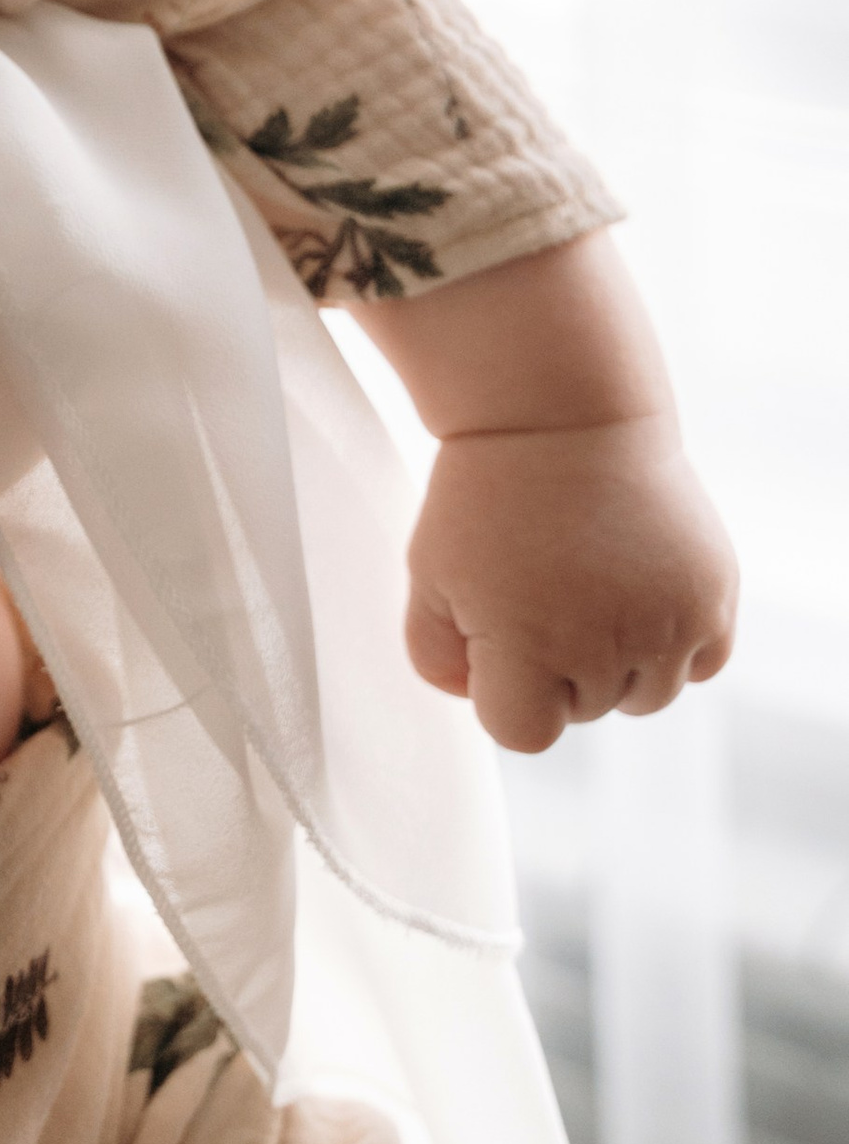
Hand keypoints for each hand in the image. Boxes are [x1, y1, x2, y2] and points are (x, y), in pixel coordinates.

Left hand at [403, 412, 737, 751]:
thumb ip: (436, 656)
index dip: (502, 688)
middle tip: (542, 585)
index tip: (497, 631)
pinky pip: (703, 661)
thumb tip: (479, 700)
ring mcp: (669, 623)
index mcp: (528, 648)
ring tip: (589, 586)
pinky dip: (676, 643)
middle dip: (556, 664)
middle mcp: (606, 647)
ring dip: (619, 662)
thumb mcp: (429, 572)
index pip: (522, 732)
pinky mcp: (713, 595)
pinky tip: (640, 591)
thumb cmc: (485, 493)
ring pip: (648, 695)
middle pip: (584, 709)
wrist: (561, 411)